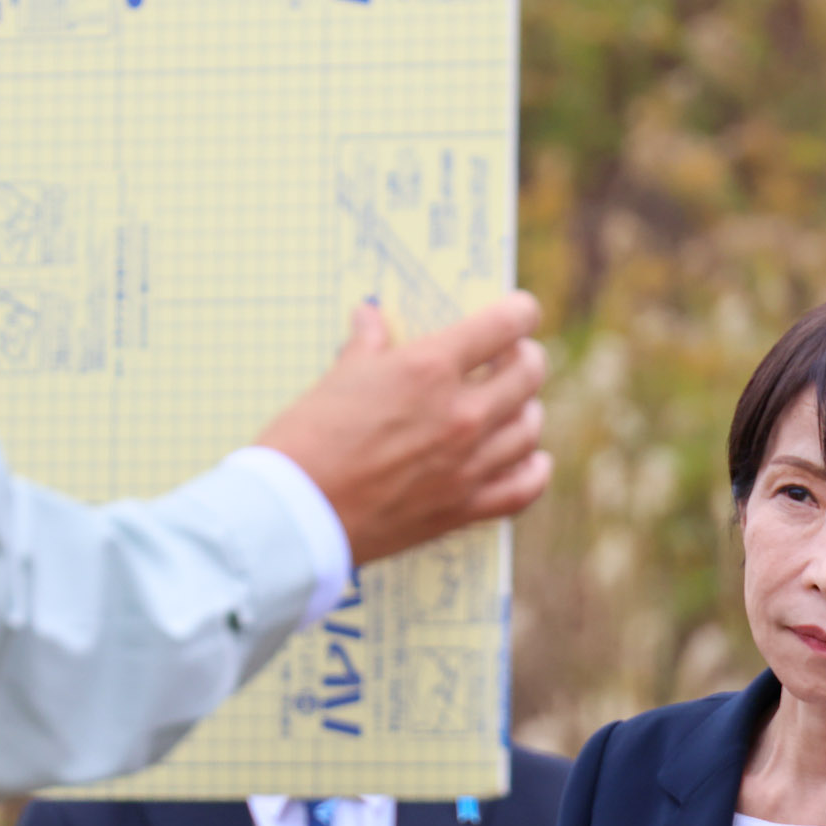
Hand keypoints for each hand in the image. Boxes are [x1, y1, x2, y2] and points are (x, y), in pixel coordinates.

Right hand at [257, 293, 550, 564]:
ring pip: (530, 428)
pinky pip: (523, 488)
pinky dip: (533, 469)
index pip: (504, 325)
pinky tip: (527, 459)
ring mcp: (467, 465)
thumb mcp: (338, 378)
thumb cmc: (306, 439)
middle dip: (525, 357)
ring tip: (514, 405)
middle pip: (528, 374)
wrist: (293, 514)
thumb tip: (370, 317)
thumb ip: (367, 345)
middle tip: (512, 357)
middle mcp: (461, 414)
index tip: (518, 312)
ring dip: (527, 409)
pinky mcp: (462, 508)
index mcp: (429, 368)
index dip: (519, 311)